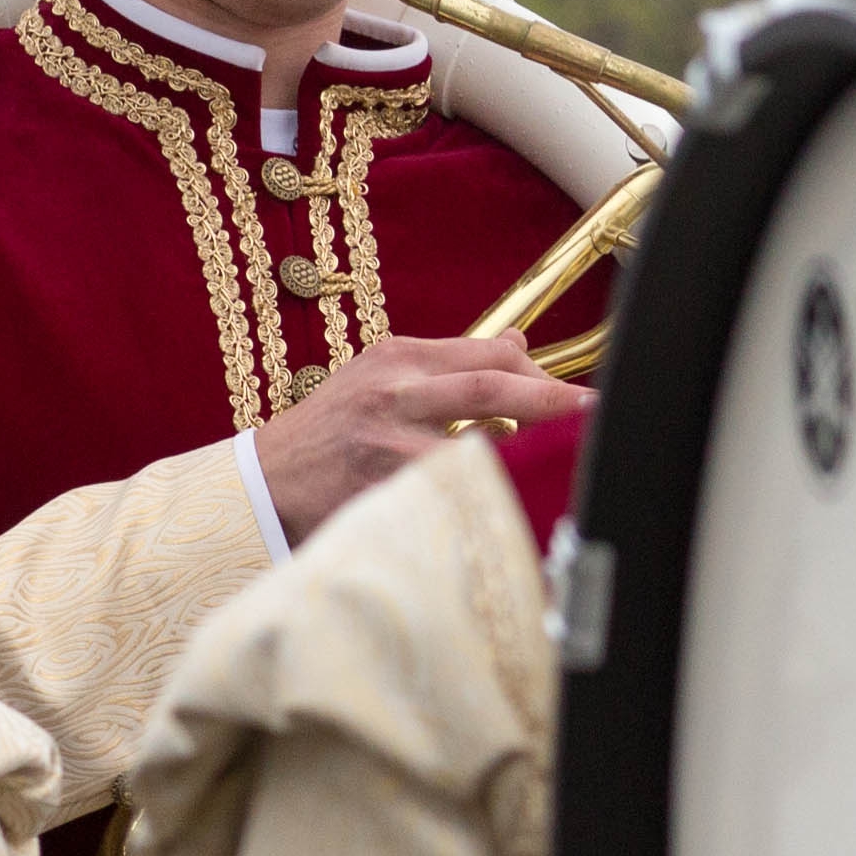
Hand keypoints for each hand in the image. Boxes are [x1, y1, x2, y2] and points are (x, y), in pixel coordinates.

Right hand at [248, 335, 583, 538]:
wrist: (264, 482)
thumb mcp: (381, 378)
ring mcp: (387, 442)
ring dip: (525, 456)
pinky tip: (513, 510)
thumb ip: (449, 363)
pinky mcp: (381, 489)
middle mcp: (394, 391)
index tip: (577, 396)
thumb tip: (518, 345)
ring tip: (562, 467)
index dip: (539, 375)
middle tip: (591, 412)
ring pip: (474, 442)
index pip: (486, 355)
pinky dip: (485, 499)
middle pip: (487, 386)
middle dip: (548, 400)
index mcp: (397, 358)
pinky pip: (447, 493)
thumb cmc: (330, 432)